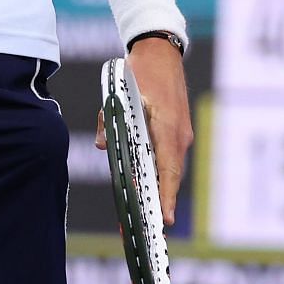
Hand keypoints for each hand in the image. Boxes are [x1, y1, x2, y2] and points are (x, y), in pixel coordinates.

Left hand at [94, 37, 194, 225]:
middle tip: (141, 232)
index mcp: (167, 128)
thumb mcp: (119, 92)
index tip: (163, 220)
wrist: (161, 52)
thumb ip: (110, 120)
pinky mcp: (176, 133)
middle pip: (170, 178)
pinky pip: (168, 160)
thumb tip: (104, 146)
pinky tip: (144, 191)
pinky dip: (158, 177)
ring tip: (139, 219)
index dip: (165, 196)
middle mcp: (178, 136)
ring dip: (157, 194)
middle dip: (157, 206)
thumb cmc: (141, 72)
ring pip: (169, 171)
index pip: (168, 170)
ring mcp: (180, 135)